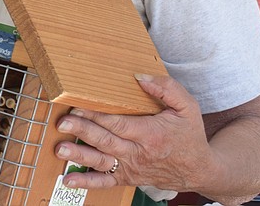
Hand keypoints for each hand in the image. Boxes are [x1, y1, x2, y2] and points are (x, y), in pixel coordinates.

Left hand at [56, 74, 211, 191]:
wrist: (200, 170)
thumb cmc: (189, 136)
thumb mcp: (187, 108)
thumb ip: (166, 88)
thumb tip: (139, 77)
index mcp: (150, 134)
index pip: (118, 123)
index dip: (96, 116)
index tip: (76, 107)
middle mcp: (138, 153)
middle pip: (106, 141)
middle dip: (83, 131)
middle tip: (63, 124)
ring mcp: (131, 167)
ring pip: (101, 162)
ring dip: (79, 156)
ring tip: (60, 150)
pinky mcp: (127, 178)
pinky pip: (105, 182)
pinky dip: (87, 182)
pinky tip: (69, 180)